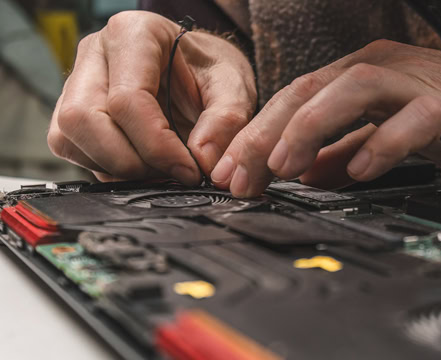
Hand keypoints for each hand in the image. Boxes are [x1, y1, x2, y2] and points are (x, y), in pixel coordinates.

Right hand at [48, 11, 255, 184]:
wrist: (199, 69)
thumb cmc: (210, 70)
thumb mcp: (234, 86)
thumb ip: (225, 120)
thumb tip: (203, 160)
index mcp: (134, 35)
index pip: (127, 100)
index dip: (158, 146)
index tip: (190, 170)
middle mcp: (96, 54)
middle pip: (84, 119)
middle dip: (129, 161)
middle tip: (172, 174)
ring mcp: (77, 83)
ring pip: (69, 138)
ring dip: (115, 168)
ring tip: (160, 171)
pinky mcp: (72, 113)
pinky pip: (72, 149)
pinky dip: (108, 170)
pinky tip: (143, 167)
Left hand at [212, 39, 440, 196]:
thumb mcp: (387, 135)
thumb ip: (345, 150)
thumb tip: (306, 174)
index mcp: (361, 76)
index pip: (294, 99)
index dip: (256, 134)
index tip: (231, 172)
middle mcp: (382, 70)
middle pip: (309, 91)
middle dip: (265, 134)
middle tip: (239, 176)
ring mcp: (416, 82)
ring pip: (350, 91)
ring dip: (309, 128)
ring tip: (282, 166)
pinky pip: (412, 118)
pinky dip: (382, 142)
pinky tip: (359, 170)